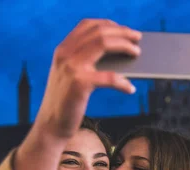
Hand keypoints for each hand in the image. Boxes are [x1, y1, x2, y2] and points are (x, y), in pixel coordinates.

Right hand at [34, 19, 140, 138]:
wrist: (51, 125)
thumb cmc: (66, 102)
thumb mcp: (70, 75)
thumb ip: (84, 61)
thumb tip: (116, 53)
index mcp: (63, 49)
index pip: (87, 25)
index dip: (108, 24)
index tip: (124, 29)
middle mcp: (65, 54)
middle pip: (99, 32)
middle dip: (123, 33)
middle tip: (138, 38)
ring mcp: (71, 67)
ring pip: (104, 44)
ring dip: (125, 46)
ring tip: (137, 53)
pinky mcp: (80, 83)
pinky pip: (109, 77)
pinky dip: (123, 82)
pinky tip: (130, 89)